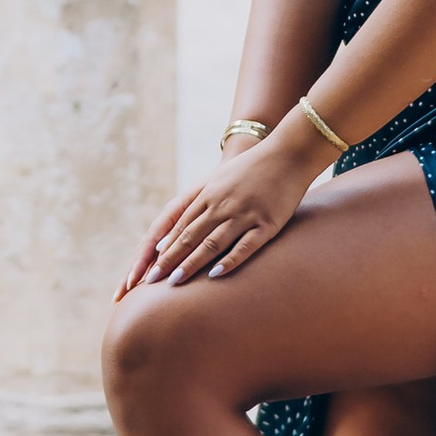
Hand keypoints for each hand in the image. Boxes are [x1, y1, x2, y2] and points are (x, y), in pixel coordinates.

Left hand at [116, 131, 319, 295]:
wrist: (286, 154)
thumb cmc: (249, 171)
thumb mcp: (218, 181)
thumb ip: (197, 204)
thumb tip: (174, 232)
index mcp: (208, 195)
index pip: (179, 227)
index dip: (162, 249)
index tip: (148, 267)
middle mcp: (221, 205)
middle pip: (189, 237)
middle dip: (169, 260)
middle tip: (150, 281)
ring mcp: (244, 214)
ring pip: (212, 243)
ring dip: (191, 263)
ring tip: (175, 282)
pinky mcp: (267, 223)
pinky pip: (245, 246)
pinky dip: (229, 260)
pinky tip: (216, 275)